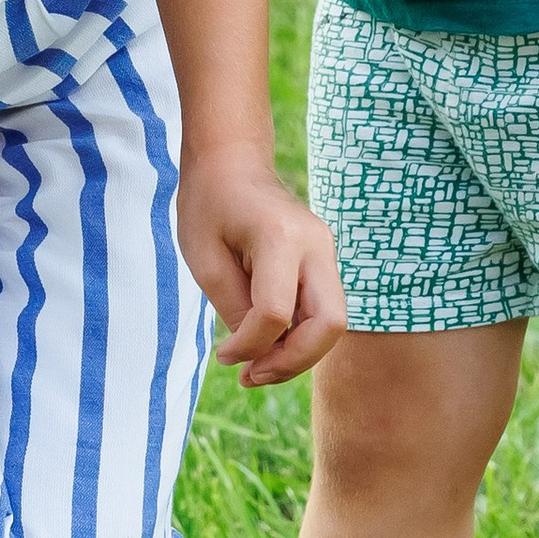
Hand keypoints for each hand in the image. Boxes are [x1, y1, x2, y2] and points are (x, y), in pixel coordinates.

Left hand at [178, 151, 346, 384]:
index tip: (224, 355)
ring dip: (300, 354)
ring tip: (258, 368)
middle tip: (252, 375)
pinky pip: (323, 310)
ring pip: (334, 322)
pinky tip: (268, 345)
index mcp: (280, 237)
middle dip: (294, 361)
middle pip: (330, 323)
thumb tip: (258, 352)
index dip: (250, 346)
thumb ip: (233, 307)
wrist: (231, 161)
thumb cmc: (209, 204)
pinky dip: (301, 336)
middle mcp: (315, 244)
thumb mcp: (204, 259)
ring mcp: (326, 251)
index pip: (275, 313)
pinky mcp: (323, 261)